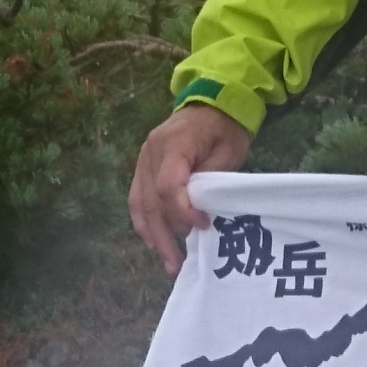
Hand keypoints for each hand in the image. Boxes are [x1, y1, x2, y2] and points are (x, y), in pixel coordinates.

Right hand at [127, 104, 253, 272]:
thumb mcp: (228, 151)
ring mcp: (143, 159)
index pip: (168, 186)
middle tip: (178, 263)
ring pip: (139, 204)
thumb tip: (198, 212)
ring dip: (152, 235)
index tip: (202, 226)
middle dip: (164, 235)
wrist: (213, 103)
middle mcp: (150, 152)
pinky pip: (137, 198)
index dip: (182, 211)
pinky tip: (154, 242)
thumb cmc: (225, 128)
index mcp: (174, 144)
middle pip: (149, 200)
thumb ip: (210, 180)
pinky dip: (144, 222)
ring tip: (167, 261)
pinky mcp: (143, 167)